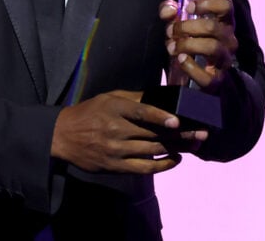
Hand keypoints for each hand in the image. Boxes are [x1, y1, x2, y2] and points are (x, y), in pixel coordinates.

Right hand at [51, 90, 188, 173]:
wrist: (63, 136)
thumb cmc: (89, 113)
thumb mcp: (108, 98)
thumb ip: (133, 98)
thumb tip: (160, 97)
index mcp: (114, 109)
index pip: (140, 113)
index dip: (159, 117)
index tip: (177, 122)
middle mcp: (115, 130)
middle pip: (153, 134)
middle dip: (181, 135)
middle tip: (202, 133)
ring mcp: (115, 150)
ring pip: (152, 151)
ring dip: (177, 149)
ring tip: (195, 145)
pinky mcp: (115, 167)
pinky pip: (144, 168)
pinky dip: (162, 165)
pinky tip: (176, 160)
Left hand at [159, 0, 237, 91]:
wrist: (199, 75)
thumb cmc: (191, 42)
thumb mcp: (180, 23)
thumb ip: (171, 12)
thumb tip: (169, 10)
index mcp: (223, 22)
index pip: (226, 6)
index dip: (208, 3)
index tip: (188, 7)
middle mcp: (229, 40)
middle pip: (212, 27)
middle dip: (186, 27)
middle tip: (170, 31)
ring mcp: (225, 60)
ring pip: (212, 47)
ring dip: (187, 45)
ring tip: (172, 46)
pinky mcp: (217, 80)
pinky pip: (207, 75)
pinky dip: (190, 66)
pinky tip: (180, 59)